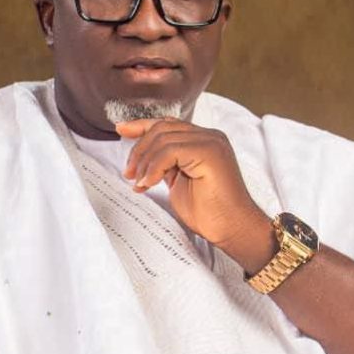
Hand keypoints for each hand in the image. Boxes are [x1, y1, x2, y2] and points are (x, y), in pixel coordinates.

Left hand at [116, 118, 270, 257]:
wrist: (232, 229)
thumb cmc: (210, 212)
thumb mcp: (179, 181)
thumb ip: (166, 164)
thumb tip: (143, 158)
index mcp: (204, 140)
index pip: (168, 124)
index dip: (142, 125)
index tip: (121, 130)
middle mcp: (210, 136)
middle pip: (162, 128)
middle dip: (139, 149)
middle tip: (130, 174)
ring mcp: (211, 142)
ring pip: (163, 138)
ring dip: (144, 162)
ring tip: (140, 184)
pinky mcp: (210, 152)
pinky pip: (170, 150)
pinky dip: (154, 167)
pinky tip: (148, 184)